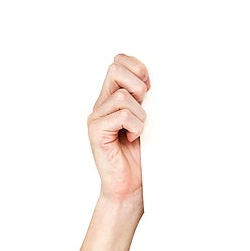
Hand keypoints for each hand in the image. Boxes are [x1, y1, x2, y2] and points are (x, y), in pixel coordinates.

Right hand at [88, 54, 149, 204]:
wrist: (130, 189)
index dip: (137, 67)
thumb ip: (144, 100)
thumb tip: (153, 81)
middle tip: (144, 106)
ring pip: (123, 96)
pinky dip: (135, 127)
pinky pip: (122, 115)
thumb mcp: (147, 122)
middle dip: (138, 84)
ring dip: (140, 115)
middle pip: (115, 69)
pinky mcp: (96, 130)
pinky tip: (132, 139)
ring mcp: (96, 117)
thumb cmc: (140, 159)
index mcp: (112, 97)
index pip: (118, 61)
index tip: (149, 89)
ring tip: (138, 132)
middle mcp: (102, 104)